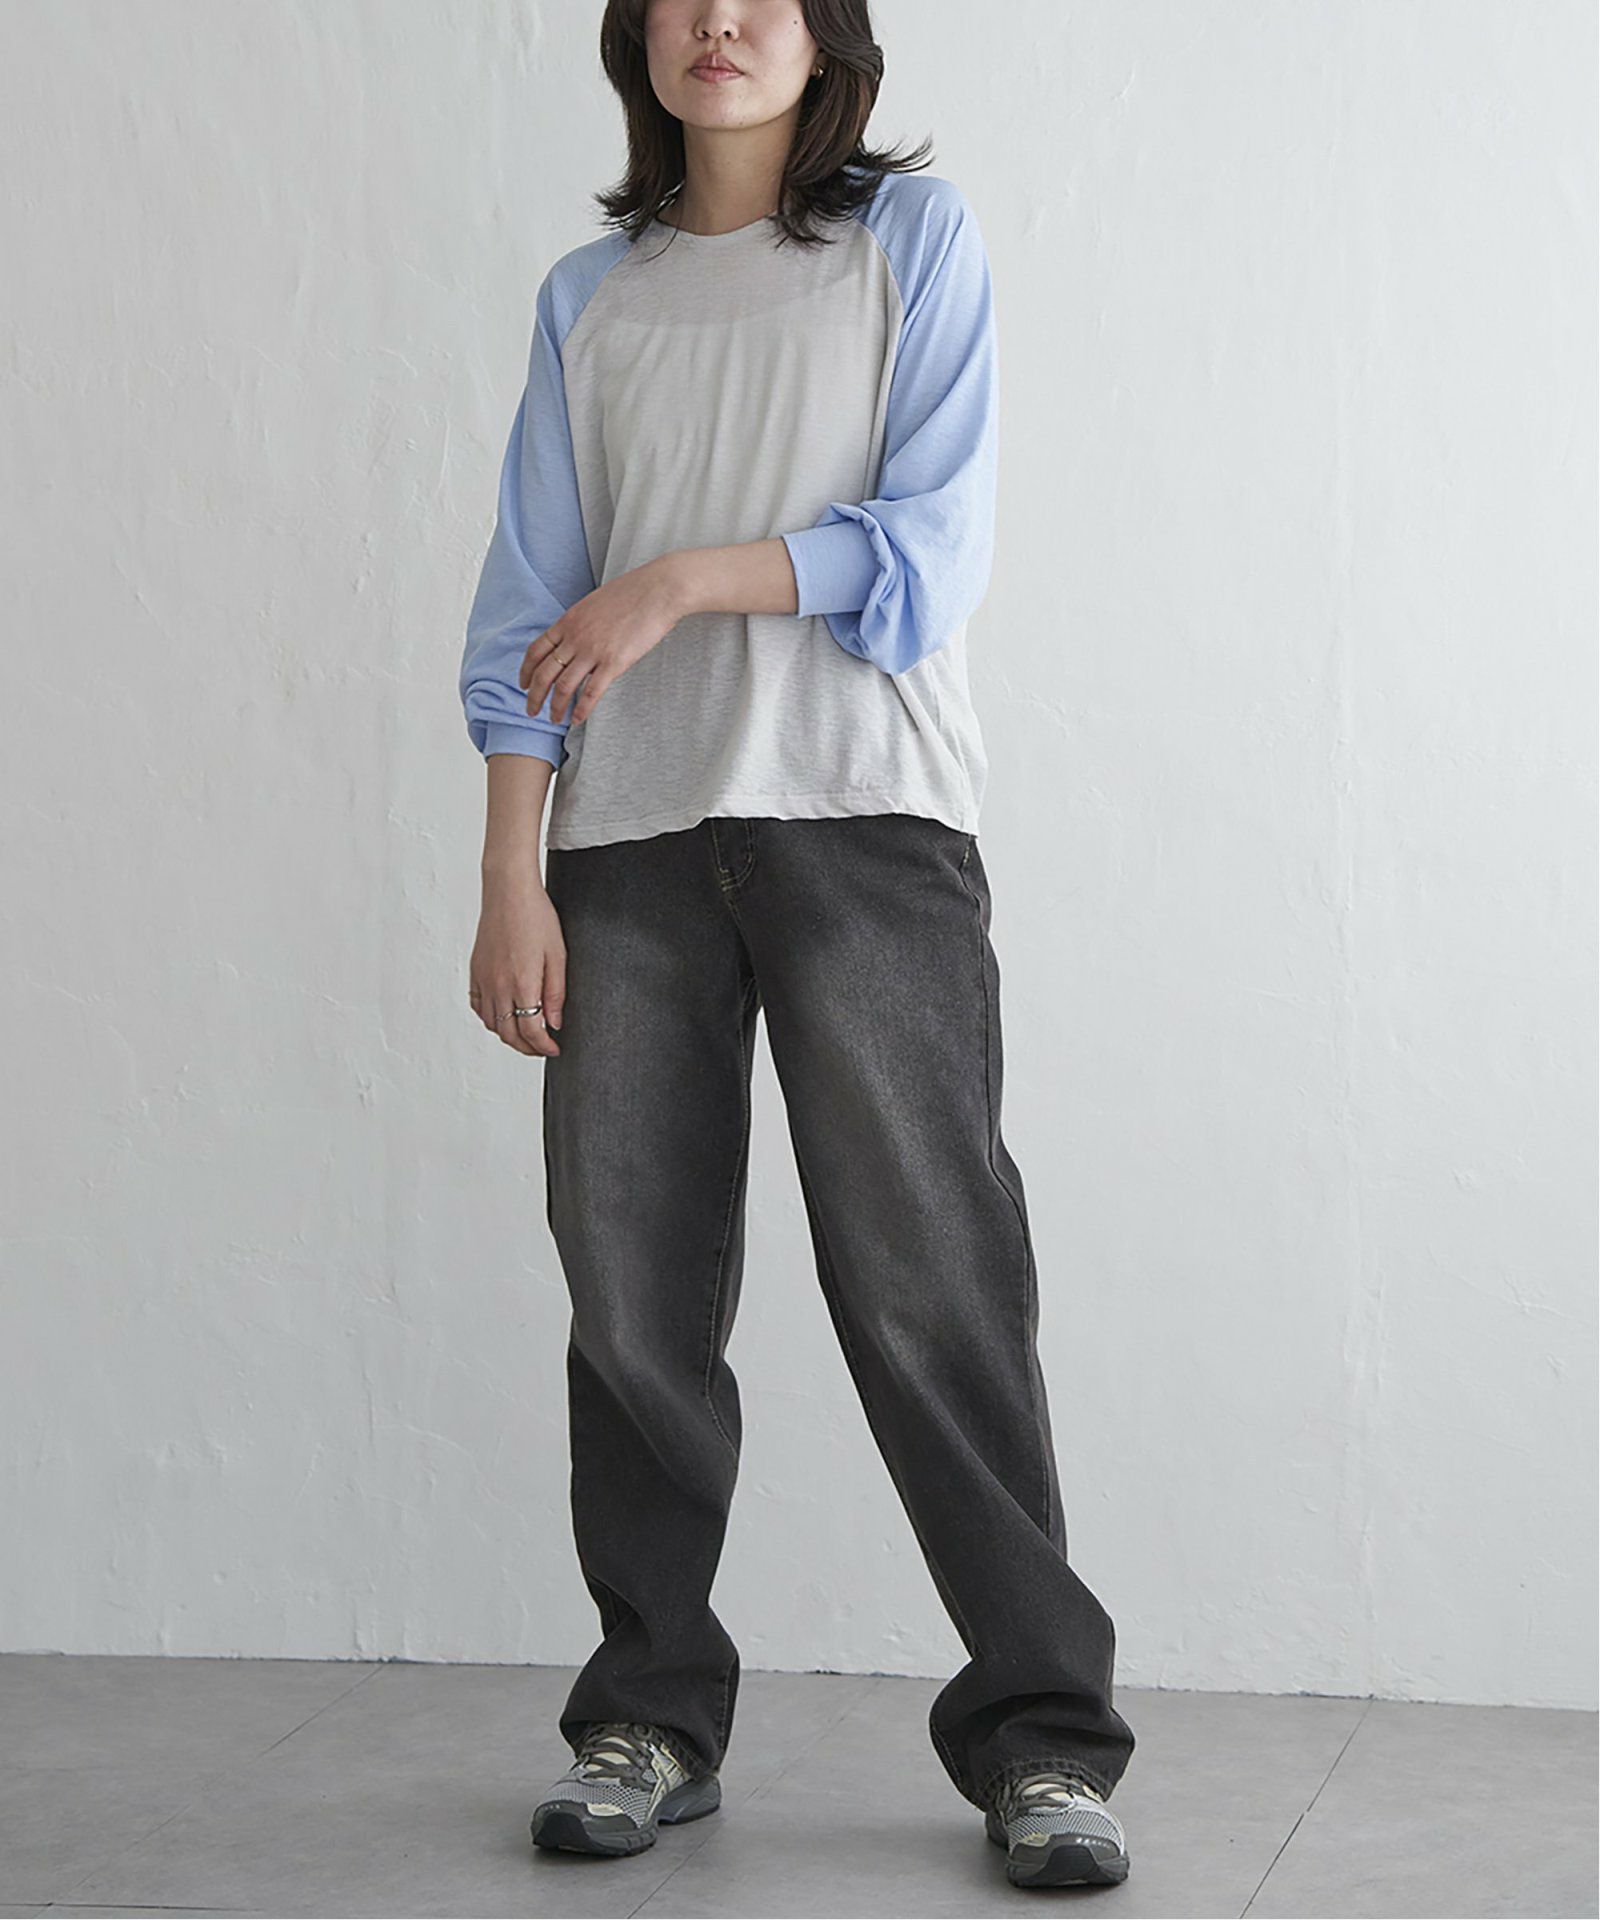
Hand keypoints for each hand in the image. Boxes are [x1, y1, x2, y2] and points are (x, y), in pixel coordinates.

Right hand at [468, 869, 565, 1057]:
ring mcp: (484, 979)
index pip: (531, 1030)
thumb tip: (555, 1024)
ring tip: (527, 1034)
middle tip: (543, 1048)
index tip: (554, 1049)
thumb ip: (556, 993)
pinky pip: (478, 1006)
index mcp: (522, 983)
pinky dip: (490, 1019)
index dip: (543, 1046)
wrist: (508, 891)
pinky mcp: (475, 971)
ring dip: (509, 1035)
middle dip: (527, 1047)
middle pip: (509, 1034)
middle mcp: (499, 985)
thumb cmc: (537, 917)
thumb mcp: (557, 954)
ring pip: (492, 1024)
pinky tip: (504, 1016)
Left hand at [519, 554, 689, 728]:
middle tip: (531, 710)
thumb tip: (577, 637)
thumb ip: (581, 622)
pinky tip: (577, 720)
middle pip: (544, 673)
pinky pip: (591, 693)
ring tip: (554, 719)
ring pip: (563, 687)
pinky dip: (581, 710)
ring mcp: (593, 651)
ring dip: (555, 707)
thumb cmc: (633, 592)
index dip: (526, 671)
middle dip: (534, 696)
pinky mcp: (613, 663)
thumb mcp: (594, 603)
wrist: (658, 590)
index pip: (536, 651)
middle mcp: (575, 637)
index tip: (524, 685)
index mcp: (568, 621)